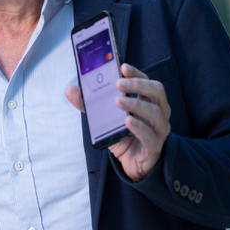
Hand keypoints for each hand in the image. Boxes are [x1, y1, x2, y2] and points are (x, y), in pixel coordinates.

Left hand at [65, 63, 170, 181]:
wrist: (132, 163)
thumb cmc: (123, 135)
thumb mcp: (105, 118)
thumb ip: (89, 104)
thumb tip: (70, 90)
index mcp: (147, 100)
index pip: (145, 80)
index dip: (135, 73)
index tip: (122, 66)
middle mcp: (158, 111)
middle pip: (156, 91)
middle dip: (138, 85)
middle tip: (119, 83)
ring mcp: (159, 128)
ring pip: (154, 112)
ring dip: (136, 104)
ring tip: (118, 101)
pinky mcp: (154, 146)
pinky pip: (150, 135)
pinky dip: (139, 127)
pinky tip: (128, 122)